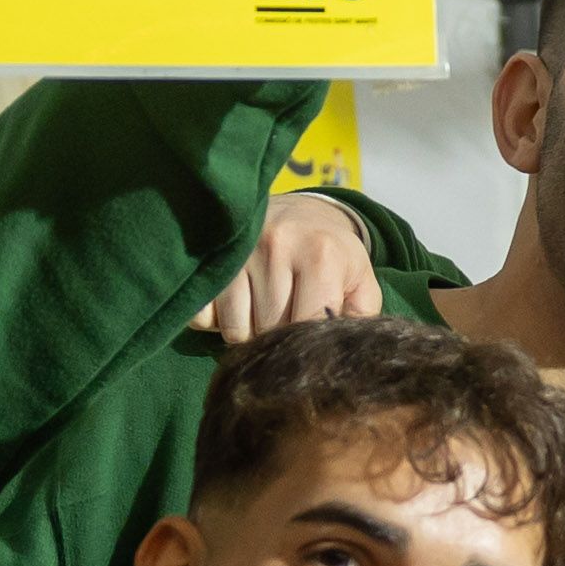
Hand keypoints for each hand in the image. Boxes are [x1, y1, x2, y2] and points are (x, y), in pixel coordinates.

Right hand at [195, 184, 382, 342]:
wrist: (297, 211)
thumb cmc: (331, 255)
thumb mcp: (360, 279)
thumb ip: (361, 318)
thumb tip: (339, 354)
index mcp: (320, 255)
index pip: (306, 325)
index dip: (306, 343)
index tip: (308, 340)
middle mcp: (276, 247)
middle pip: (269, 331)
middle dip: (278, 338)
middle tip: (287, 317)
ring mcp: (239, 252)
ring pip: (235, 330)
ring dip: (248, 331)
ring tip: (264, 309)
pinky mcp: (211, 259)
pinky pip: (204, 318)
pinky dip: (216, 321)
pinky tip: (237, 303)